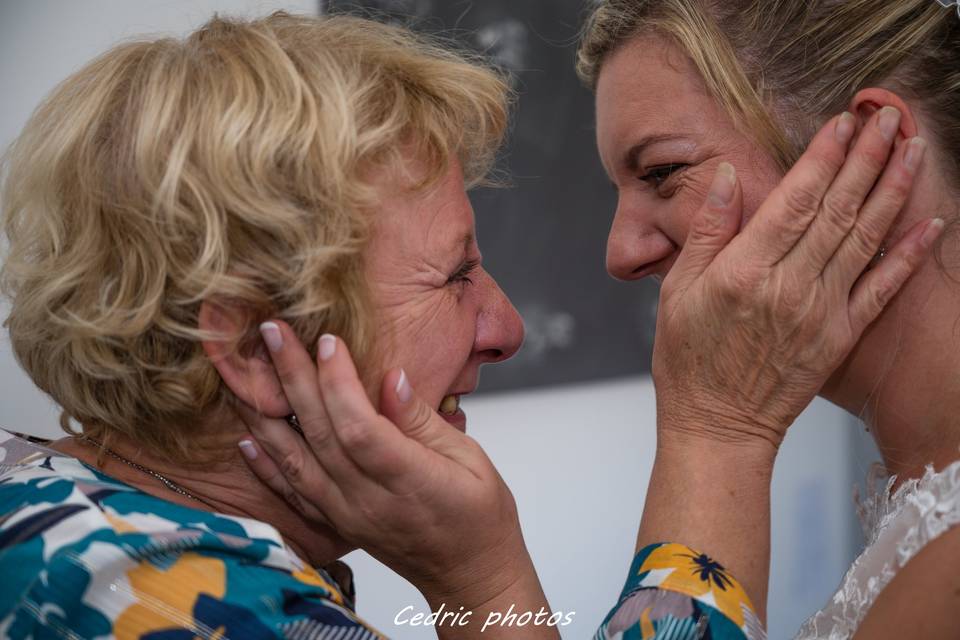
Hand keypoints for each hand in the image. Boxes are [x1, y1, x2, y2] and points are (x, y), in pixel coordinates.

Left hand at [235, 324, 553, 636]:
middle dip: (294, 378)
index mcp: (410, 481)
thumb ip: (423, 420)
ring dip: (267, 415)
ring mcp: (348, 515)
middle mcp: (370, 501)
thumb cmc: (480, 515)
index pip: (361, 428)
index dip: (339, 384)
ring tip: (243, 374)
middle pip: (321, 435)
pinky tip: (247, 440)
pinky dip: (267, 467)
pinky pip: (294, 494)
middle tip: (272, 333)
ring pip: (297, 461)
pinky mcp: (338, 523)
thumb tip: (392, 378)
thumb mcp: (471, 459)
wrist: (469, 574)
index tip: (328, 341)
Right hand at [653, 108, 938, 449]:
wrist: (717, 426)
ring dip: (893, 190)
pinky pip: (881, 289)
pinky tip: (930, 223)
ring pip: (865, 239)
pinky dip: (909, 255)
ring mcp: (820, 312)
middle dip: (867, 158)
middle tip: (889, 117)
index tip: (842, 122)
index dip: (822, 158)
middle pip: (837, 210)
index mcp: (745, 272)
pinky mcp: (840, 336)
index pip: (793, 201)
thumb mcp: (679, 291)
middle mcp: (789, 287)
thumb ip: (709, 231)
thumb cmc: (689, 361)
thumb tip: (730, 177)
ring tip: (913, 150)